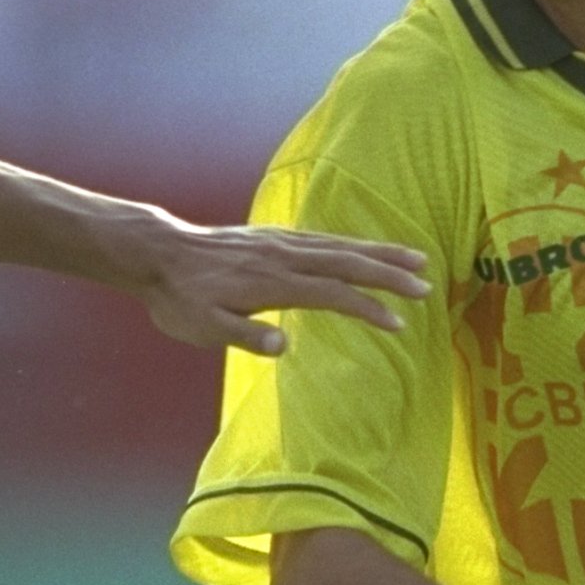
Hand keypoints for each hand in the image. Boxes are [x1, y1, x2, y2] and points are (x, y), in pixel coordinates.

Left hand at [127, 217, 429, 355]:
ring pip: (340, 245)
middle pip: (346, 262)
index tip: (397, 324)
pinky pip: (324, 238)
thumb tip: (282, 346)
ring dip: (379, 253)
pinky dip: (353, 243)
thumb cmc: (180, 298)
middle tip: (426, 286)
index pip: (331, 294)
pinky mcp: (275, 237)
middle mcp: (283, 256)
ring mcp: (281, 243)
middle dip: (388, 274)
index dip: (367, 309)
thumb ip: (243, 335)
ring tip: (416, 260)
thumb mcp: (203, 326)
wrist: (158, 254)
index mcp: (272, 282)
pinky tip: (368, 249)